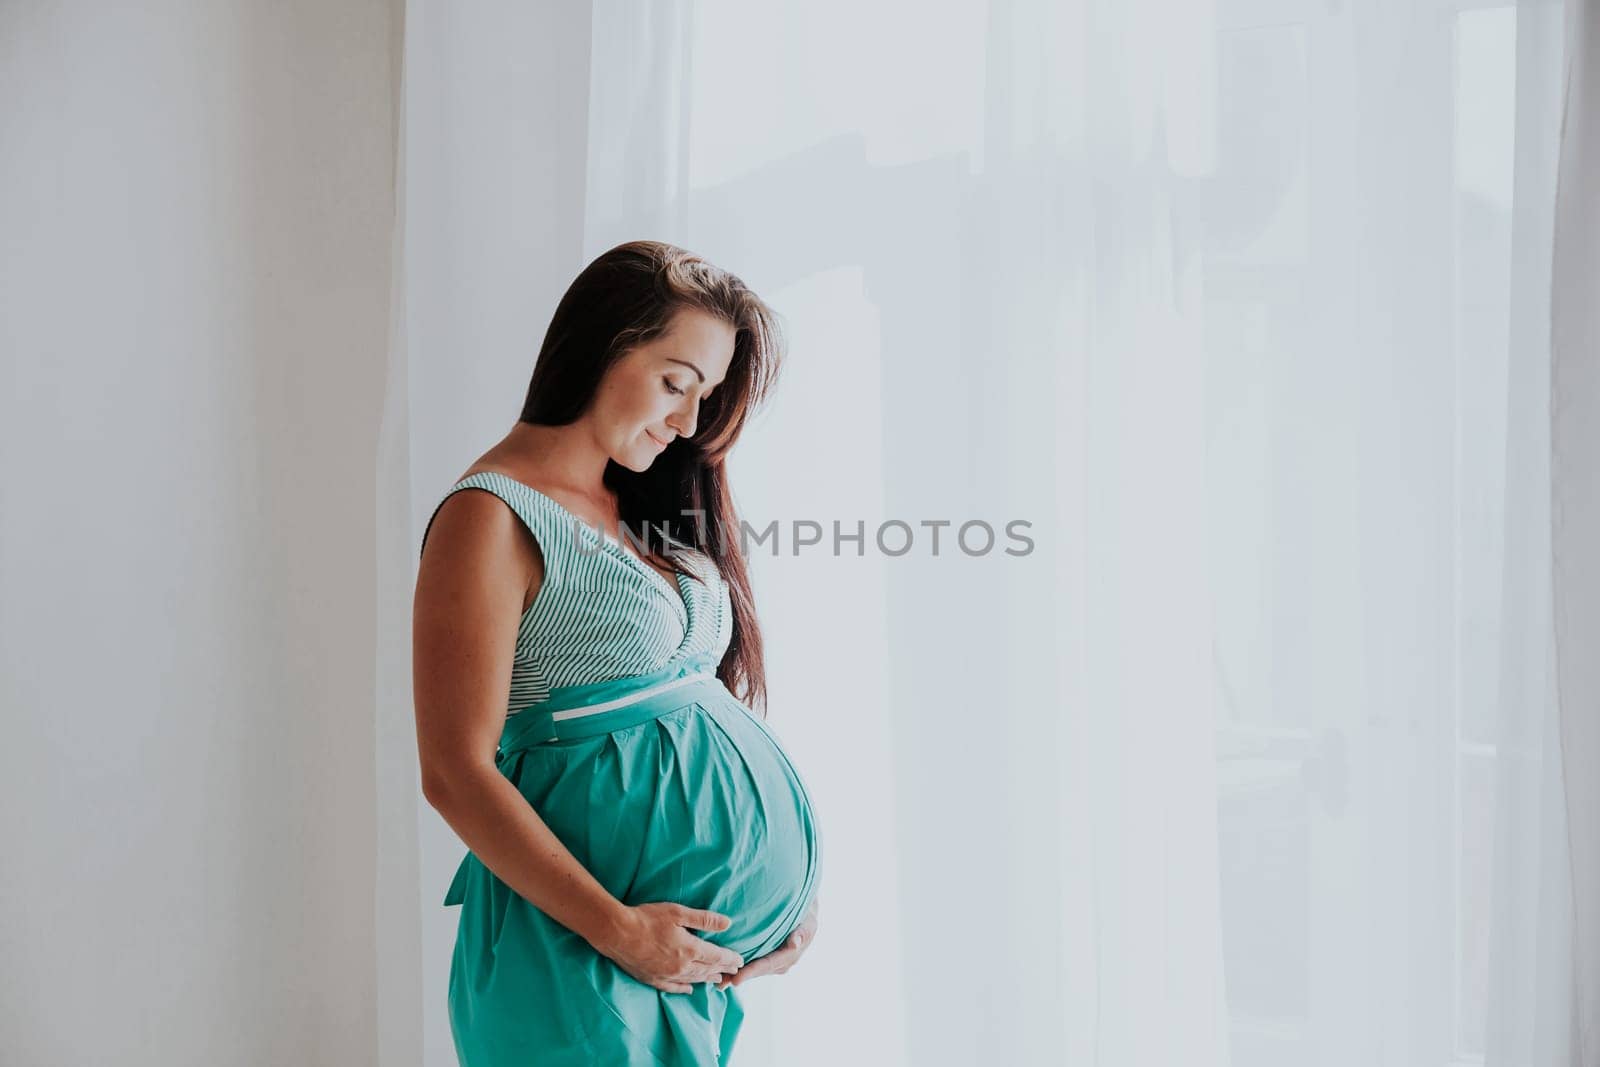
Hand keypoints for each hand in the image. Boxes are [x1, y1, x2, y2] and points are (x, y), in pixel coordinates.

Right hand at [594, 902, 745, 994]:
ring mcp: (667, 975)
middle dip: (723, 970)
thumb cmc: (647, 918)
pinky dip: (684, 988)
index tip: (741, 961)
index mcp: (690, 949)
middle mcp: (681, 966)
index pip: (716, 957)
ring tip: (718, 980)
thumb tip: (728, 923)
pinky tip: (689, 989)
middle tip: (735, 971)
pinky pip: (673, 987)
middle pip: (707, 970)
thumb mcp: (678, 913)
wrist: (617, 933)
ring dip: (707, 979)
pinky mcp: (653, 979)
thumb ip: (704, 919)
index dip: (730, 959)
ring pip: (693, 979)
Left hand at [715, 897, 817, 990]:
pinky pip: (752, 963)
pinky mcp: (766, 958)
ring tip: (718, 980)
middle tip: (720, 983)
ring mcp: (773, 963)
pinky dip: (739, 967)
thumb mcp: (808, 923)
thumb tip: (794, 944)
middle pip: (757, 971)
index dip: (751, 972)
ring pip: (753, 970)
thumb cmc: (805, 916)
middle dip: (739, 977)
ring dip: (737, 974)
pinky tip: (724, 970)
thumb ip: (802, 933)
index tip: (736, 979)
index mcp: (790, 956)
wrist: (804, 913)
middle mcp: (781, 964)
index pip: (767, 965)